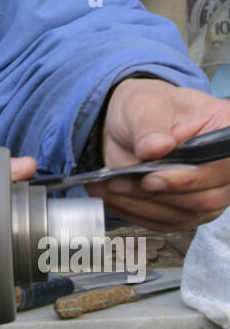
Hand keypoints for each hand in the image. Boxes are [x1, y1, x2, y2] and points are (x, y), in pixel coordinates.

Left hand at [87, 78, 229, 231]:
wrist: (130, 124)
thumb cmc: (145, 108)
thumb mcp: (143, 106)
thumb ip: (149, 127)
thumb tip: (157, 147)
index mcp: (225, 130)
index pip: (224, 167)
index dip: (190, 178)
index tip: (151, 178)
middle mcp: (225, 167)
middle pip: (207, 199)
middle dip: (158, 195)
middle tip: (119, 183)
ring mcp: (210, 192)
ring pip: (185, 215)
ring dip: (142, 205)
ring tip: (109, 188)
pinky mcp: (189, 210)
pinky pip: (167, 223)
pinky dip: (137, 213)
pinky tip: (114, 199)